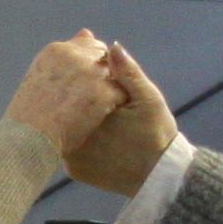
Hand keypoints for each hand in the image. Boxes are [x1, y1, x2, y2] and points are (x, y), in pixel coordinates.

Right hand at [4, 32, 126, 164]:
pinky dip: (113, 107)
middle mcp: (75, 55)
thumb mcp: (41, 77)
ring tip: (90, 111)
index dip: (88, 65)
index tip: (80, 84)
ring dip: (108, 91)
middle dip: (101, 74)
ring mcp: (91, 73)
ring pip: (114, 74)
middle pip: (103, 56)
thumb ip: (66, 57)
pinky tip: (98, 119)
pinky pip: (121, 94)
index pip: (87, 45)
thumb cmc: (29, 117)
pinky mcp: (104, 93)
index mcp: (56, 50)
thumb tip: (86, 32)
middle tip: (86, 100)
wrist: (29, 141)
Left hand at [57, 43, 178, 195]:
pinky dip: (73, 134)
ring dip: (71, 113)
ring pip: (64, 125)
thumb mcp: (148, 99)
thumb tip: (112, 46)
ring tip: (102, 116)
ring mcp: (70, 157)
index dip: (84, 74)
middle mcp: (74, 138)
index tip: (97, 67)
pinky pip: (67, 144)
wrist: (159, 177)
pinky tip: (92, 131)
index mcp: (92, 116)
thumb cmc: (157, 134)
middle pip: (66, 106)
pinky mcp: (73, 169)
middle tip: (103, 100)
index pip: (76, 86)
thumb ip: (129, 73)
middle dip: (76, 94)